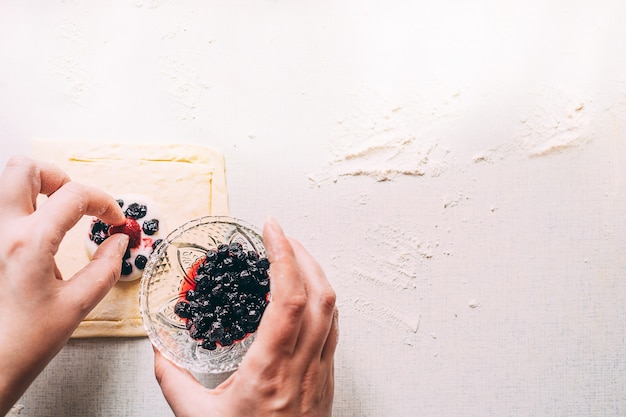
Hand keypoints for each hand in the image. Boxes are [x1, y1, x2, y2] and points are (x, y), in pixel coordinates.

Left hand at [0, 156, 128, 413]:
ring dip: (35, 190)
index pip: (74, 195)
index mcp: (28, 243)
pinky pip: (0, 210)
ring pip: (5, 183)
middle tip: (74, 201)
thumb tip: (118, 241)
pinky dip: (21, 211)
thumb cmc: (23, 342)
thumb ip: (105, 267)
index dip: (104, 202)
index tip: (112, 218)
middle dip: (58, 178)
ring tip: (53, 213)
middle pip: (24, 168)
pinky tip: (32, 235)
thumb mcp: (77, 305)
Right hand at [154, 217, 338, 416]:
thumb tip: (159, 352)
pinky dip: (321, 301)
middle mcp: (302, 367)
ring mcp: (320, 373)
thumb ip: (174, 382)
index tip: (272, 229)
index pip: (288, 299)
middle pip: (320, 295)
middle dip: (303, 255)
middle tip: (281, 236)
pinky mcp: (327, 380)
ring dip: (316, 274)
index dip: (284, 256)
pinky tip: (304, 296)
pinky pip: (333, 328)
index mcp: (270, 371)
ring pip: (332, 310)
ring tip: (293, 258)